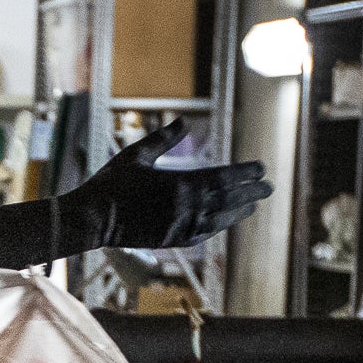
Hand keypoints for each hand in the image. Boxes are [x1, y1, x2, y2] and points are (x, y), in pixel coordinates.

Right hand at [60, 119, 272, 251]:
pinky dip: (217, 227)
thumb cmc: (111, 184)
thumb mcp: (137, 155)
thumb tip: (184, 121)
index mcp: (182, 184)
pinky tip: (224, 222)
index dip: (247, 173)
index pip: (226, 177)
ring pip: (220, 220)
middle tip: (270, 188)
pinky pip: (202, 234)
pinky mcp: (169, 241)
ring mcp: (179, 227)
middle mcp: (186, 208)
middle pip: (230, 199)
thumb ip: (164, 139)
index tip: (262, 169)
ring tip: (252, 206)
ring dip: (239, 212)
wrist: (92, 221)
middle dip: (252, 193)